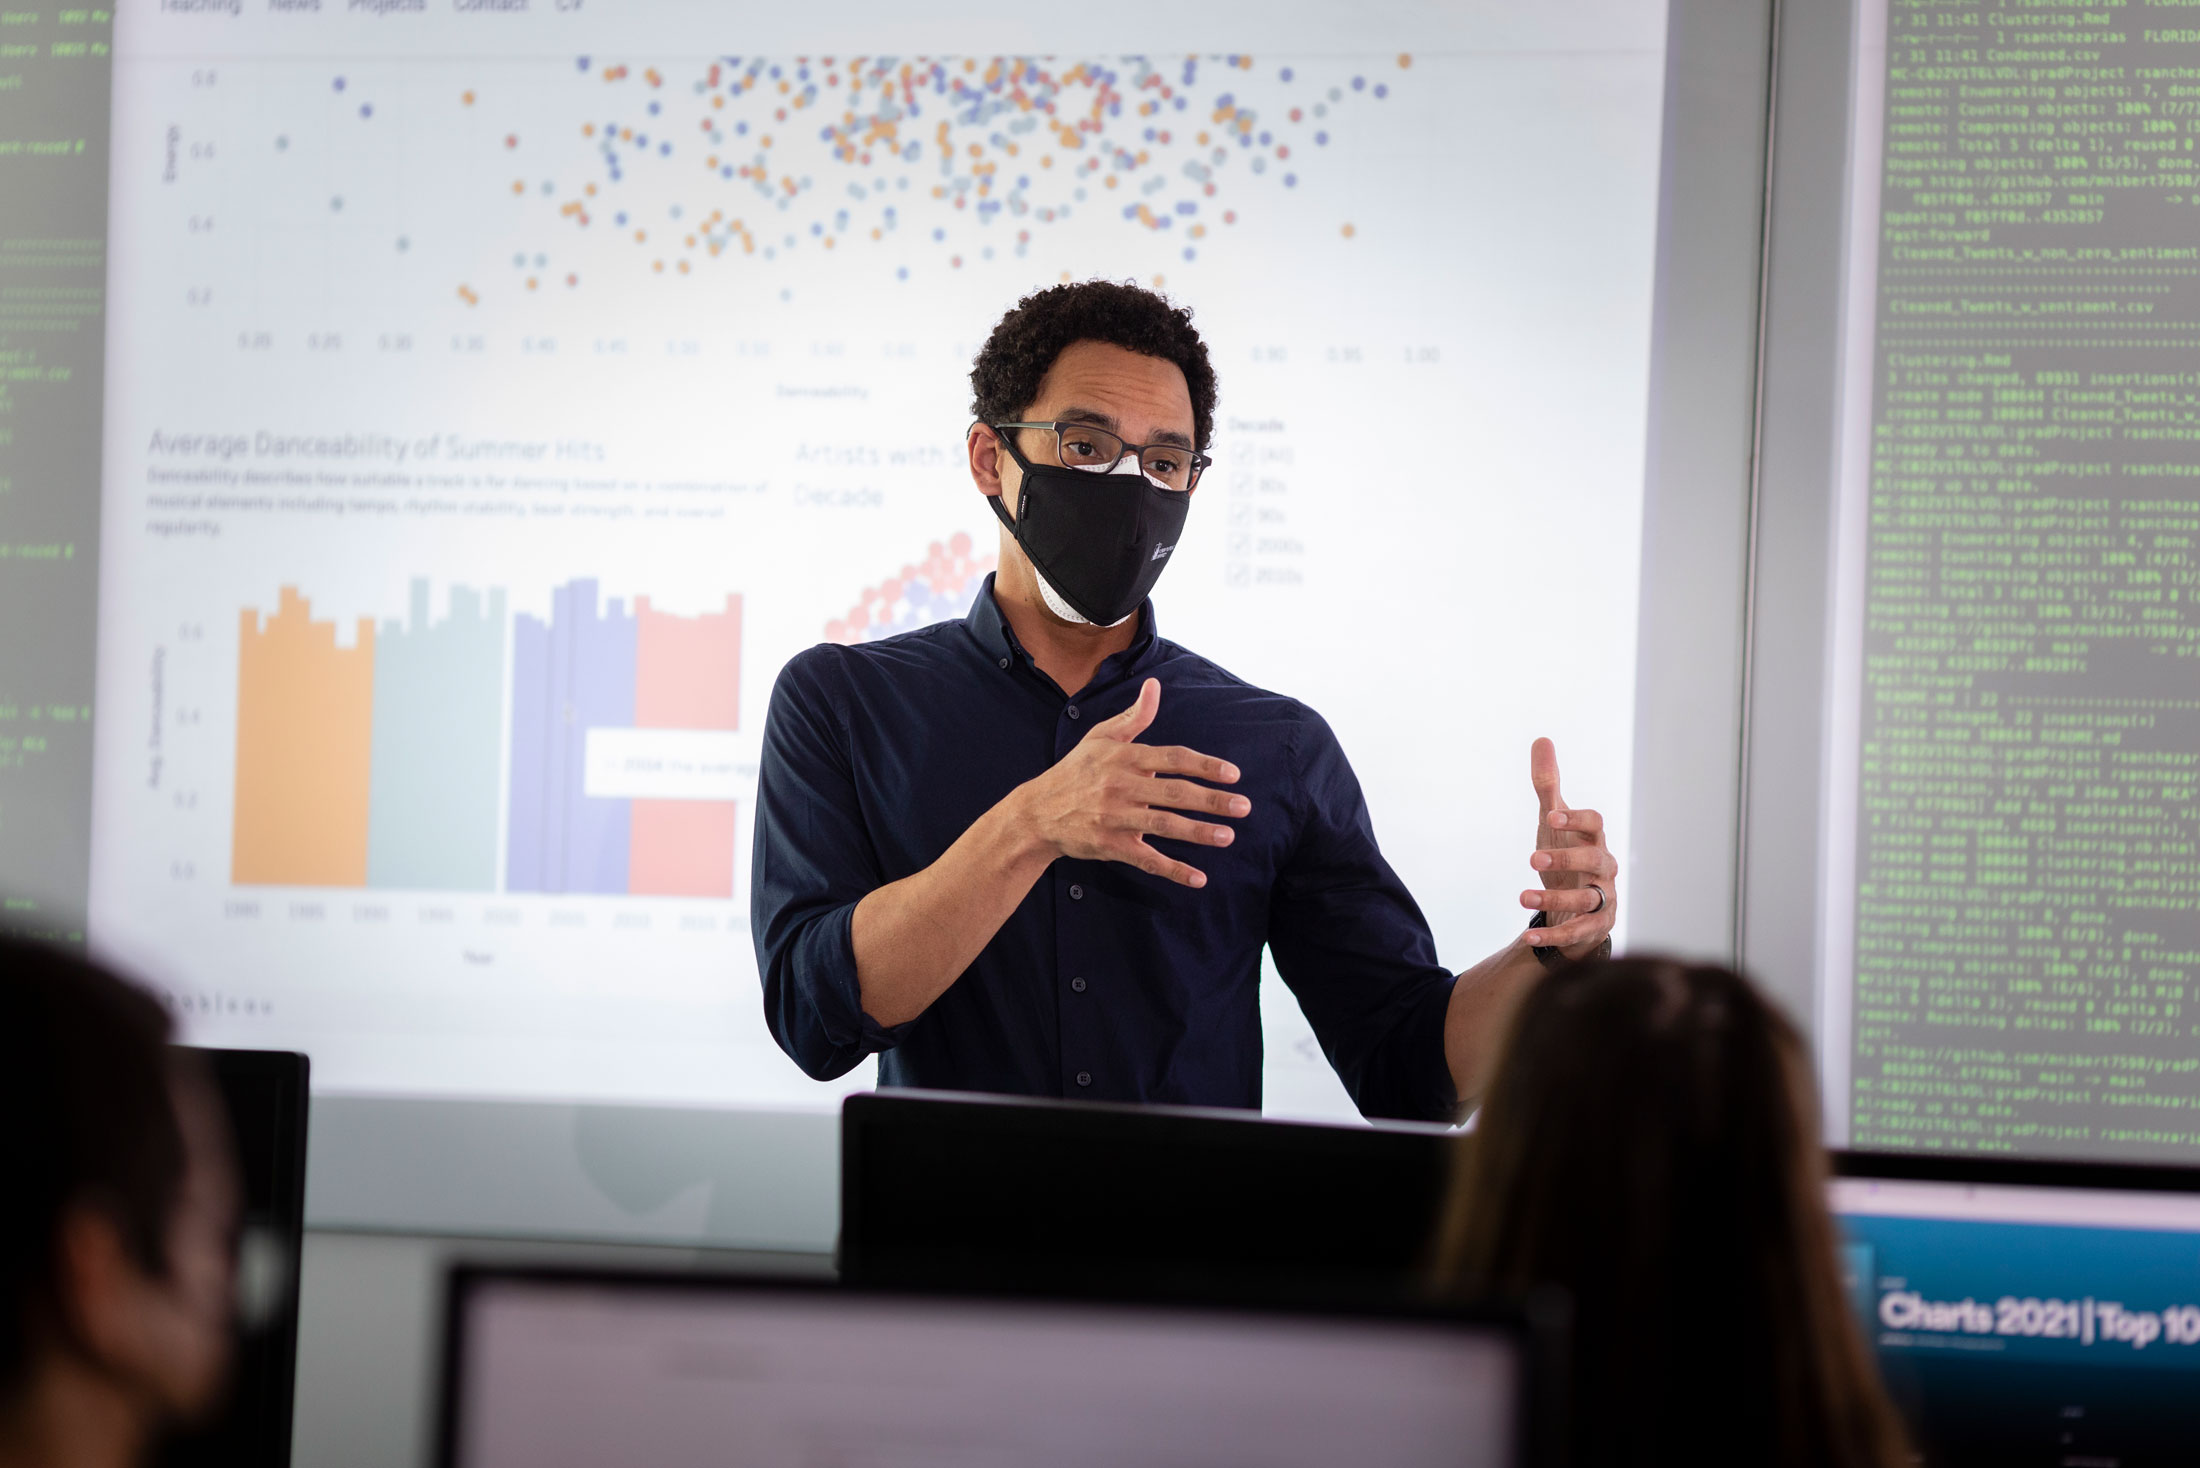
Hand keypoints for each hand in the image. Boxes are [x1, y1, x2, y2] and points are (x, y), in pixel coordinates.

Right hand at [1012, 677, 1247, 888]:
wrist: (1037, 812)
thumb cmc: (1075, 771)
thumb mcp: (1100, 737)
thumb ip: (1134, 716)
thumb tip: (1155, 686)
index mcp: (1123, 757)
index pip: (1172, 758)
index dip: (1204, 766)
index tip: (1233, 774)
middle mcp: (1121, 786)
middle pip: (1174, 793)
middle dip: (1212, 800)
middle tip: (1244, 807)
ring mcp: (1115, 818)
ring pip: (1164, 825)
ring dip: (1198, 833)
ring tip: (1228, 836)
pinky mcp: (1110, 845)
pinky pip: (1147, 859)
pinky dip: (1173, 870)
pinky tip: (1198, 878)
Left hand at [1519, 737, 1616, 956]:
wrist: (1576, 903)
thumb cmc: (1567, 854)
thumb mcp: (1554, 821)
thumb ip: (1547, 785)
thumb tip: (1542, 739)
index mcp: (1595, 839)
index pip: (1596, 823)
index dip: (1576, 818)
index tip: (1551, 814)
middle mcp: (1604, 868)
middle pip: (1596, 862)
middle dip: (1567, 859)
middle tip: (1532, 857)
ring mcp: (1604, 898)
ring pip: (1588, 900)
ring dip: (1555, 900)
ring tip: (1521, 896)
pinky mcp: (1596, 927)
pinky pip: (1579, 933)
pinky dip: (1555, 935)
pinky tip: (1527, 935)